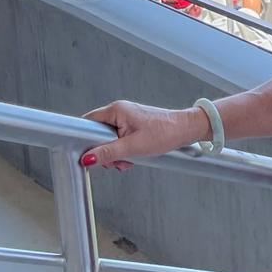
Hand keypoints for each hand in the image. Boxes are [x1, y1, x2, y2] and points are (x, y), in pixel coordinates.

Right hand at [82, 101, 204, 171]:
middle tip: (116, 161)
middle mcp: (120, 111)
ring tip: (129, 160)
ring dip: (116, 154)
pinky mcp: (134, 126)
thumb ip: (107, 153)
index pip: (88, 122)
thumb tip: (87, 158)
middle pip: (98, 134)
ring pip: (110, 140)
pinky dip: (125, 151)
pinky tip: (133, 157)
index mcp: (116, 110)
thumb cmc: (164, 133)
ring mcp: (127, 119)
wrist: (186, 130)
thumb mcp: (132, 147)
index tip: (89, 154)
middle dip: (105, 152)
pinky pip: (120, 140)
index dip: (85, 140)